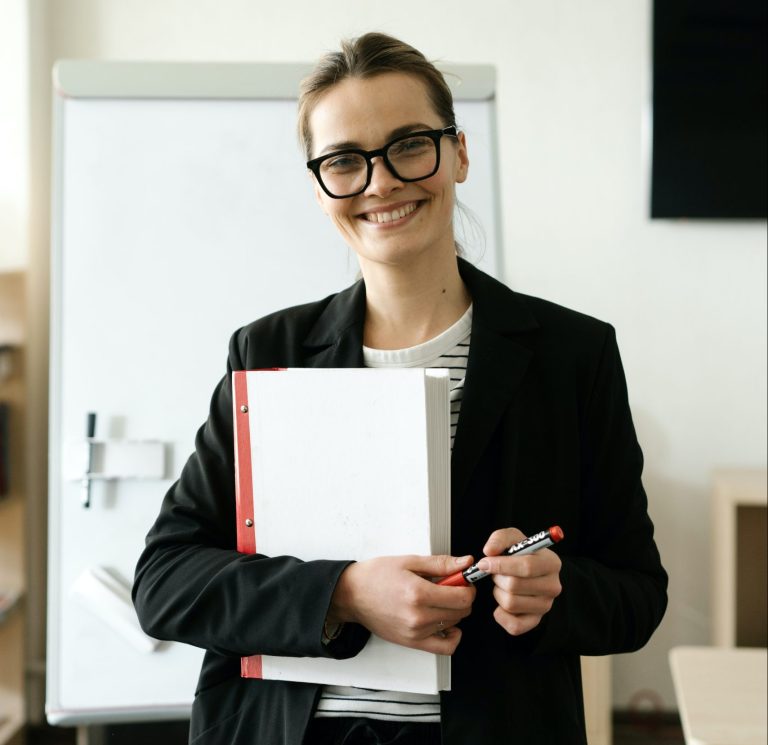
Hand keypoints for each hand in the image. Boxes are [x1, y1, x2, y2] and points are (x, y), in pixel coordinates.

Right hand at [328, 554, 475, 654]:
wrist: (352, 594)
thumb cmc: (375, 576)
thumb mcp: (409, 561)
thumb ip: (440, 564)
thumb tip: (465, 563)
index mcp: (418, 593)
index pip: (462, 597)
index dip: (468, 586)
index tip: (463, 580)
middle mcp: (418, 616)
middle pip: (461, 612)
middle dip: (462, 597)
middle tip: (451, 586)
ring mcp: (416, 633)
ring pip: (454, 624)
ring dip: (454, 611)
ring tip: (440, 599)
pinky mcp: (412, 642)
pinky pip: (445, 647)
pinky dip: (452, 636)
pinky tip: (445, 622)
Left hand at [479, 528, 561, 635]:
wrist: (527, 571)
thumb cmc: (519, 552)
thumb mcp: (512, 538)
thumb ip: (500, 538)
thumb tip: (489, 551)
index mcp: (551, 562)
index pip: (526, 567)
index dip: (501, 565)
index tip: (484, 562)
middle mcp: (553, 586)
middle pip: (515, 586)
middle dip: (497, 578)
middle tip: (495, 573)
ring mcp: (546, 606)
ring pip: (511, 604)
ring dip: (497, 593)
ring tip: (501, 584)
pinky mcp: (536, 621)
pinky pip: (514, 626)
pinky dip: (501, 615)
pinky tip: (500, 603)